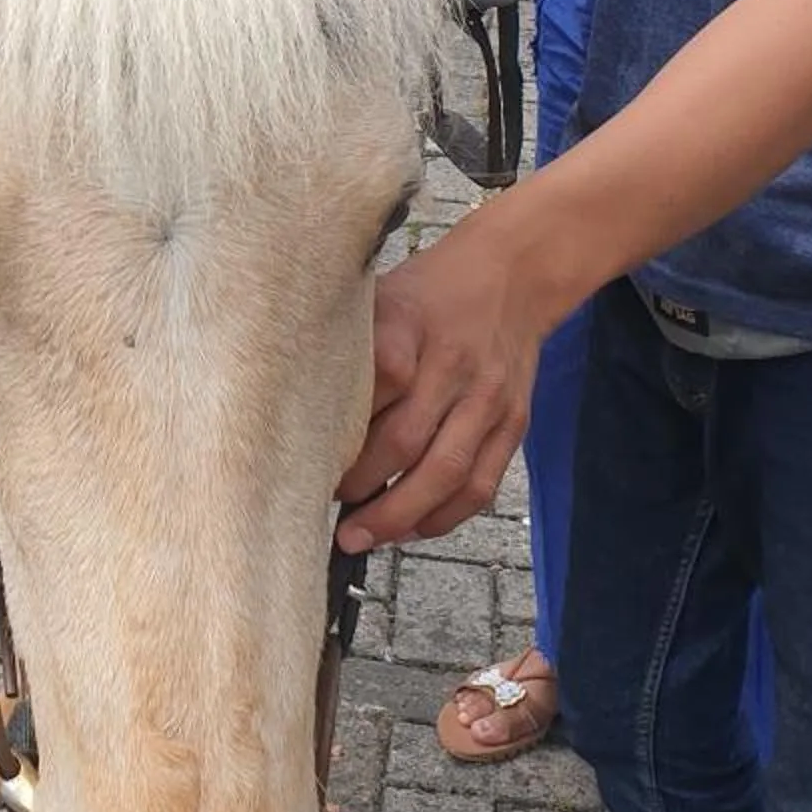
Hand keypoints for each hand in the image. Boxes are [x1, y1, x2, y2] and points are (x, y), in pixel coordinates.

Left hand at [334, 217, 543, 549]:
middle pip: (406, 440)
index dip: (342, 429)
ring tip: (361, 538)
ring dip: (400, 516)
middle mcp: (453, 362)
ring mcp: (488, 397)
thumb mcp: (381, 295)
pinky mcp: (514, 422)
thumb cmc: (428, 291)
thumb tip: (296, 406)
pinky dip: (444, 516)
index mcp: (410, 322)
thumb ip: (350, 345)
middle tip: (326, 514)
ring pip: (445, 473)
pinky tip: (411, 529)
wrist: (514, 273)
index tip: (305, 458)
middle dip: (362, 488)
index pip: (374, 382)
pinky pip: (480, 484)